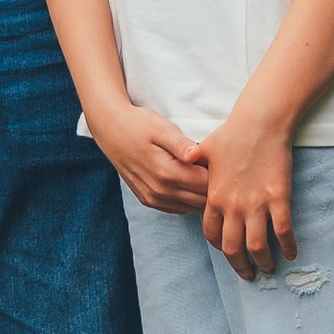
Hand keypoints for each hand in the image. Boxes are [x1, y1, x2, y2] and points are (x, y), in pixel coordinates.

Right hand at [90, 103, 210, 217]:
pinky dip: (189, 199)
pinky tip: (191, 182)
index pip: (206, 185)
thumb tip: (197, 154)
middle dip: (214, 187)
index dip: (219, 174)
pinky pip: (180, 208)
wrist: (111, 131)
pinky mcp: (149, 201)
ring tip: (205, 173)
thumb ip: (181, 144)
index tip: (222, 160)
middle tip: (219, 167)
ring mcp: (154, 199)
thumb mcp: (162, 128)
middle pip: (202, 200)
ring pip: (192, 207)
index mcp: (166, 173)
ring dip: (202, 195)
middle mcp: (160, 192)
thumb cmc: (139, 125)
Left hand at [194, 103, 297, 281]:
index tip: (230, 251)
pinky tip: (291, 253)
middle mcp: (233, 206)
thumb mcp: (204, 152)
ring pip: (258, 247)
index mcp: (213, 198)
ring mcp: (257, 204)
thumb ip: (194, 167)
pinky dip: (288, 247)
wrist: (260, 122)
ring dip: (264, 263)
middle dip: (241, 267)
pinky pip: (284, 232)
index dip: (221, 247)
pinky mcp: (279, 199)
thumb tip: (183, 168)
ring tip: (269, 268)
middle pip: (233, 249)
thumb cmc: (231, 134)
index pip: (212, 236)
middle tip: (249, 274)